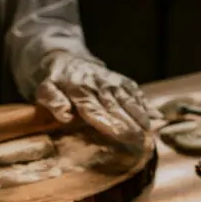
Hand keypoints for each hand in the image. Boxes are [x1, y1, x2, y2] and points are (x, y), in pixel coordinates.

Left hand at [36, 51, 154, 147]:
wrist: (67, 60)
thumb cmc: (56, 83)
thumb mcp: (45, 91)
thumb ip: (54, 102)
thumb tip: (65, 116)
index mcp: (79, 91)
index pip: (95, 109)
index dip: (108, 122)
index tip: (119, 134)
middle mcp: (98, 86)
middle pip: (116, 107)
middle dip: (129, 124)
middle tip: (141, 140)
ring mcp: (112, 82)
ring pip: (129, 99)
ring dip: (140, 115)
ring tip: (150, 132)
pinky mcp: (122, 81)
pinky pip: (135, 92)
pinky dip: (145, 104)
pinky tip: (155, 117)